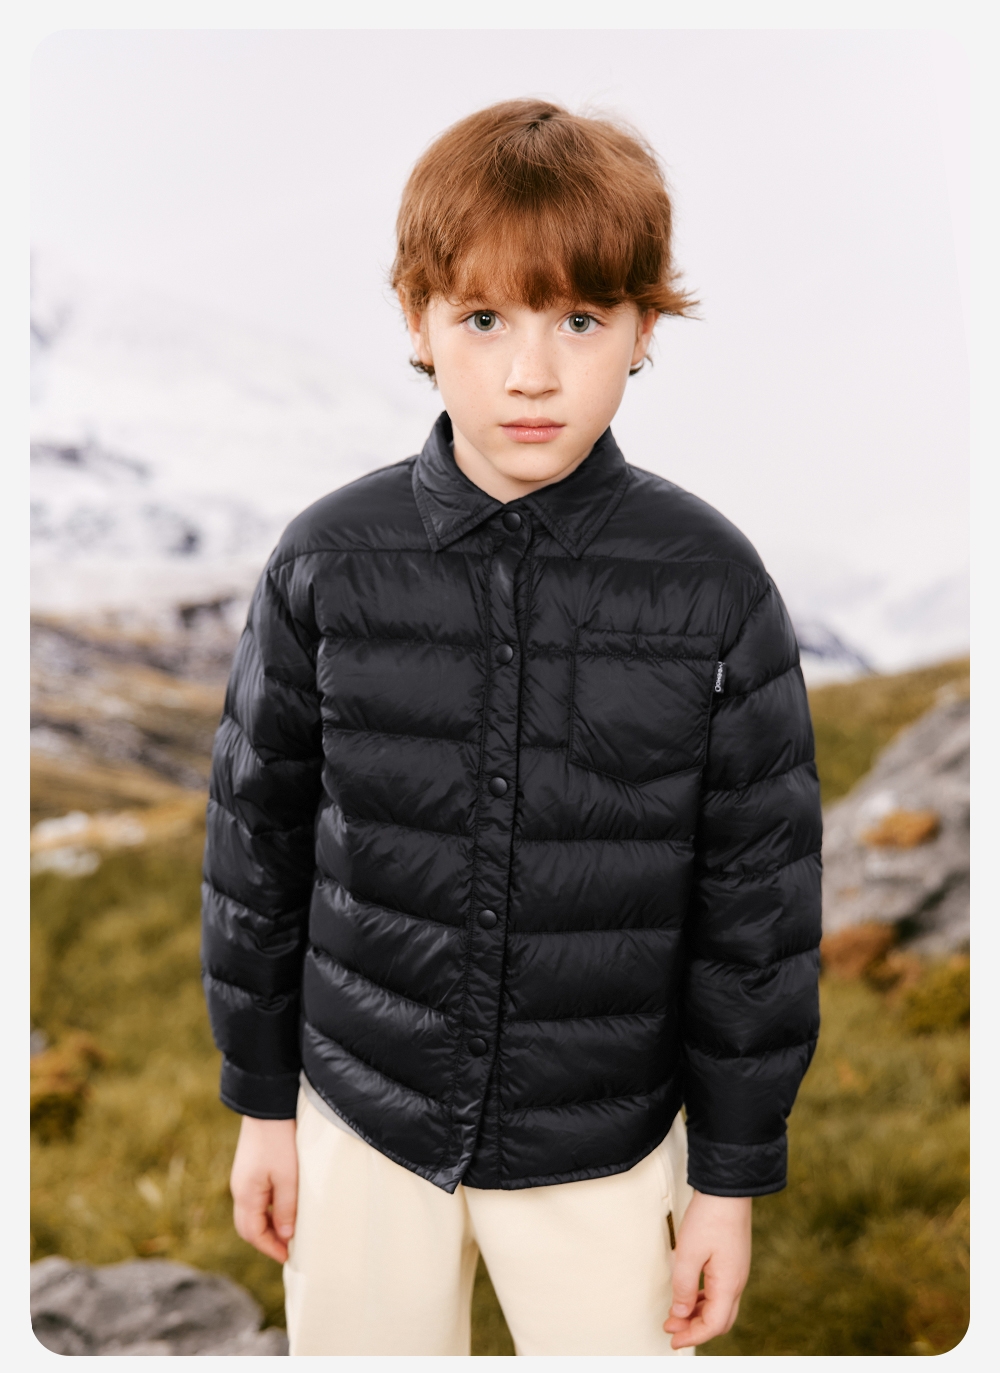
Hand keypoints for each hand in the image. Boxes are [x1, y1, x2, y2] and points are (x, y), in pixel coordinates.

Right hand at [230, 1115, 298, 1262]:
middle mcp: (239, 1189)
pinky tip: (284, 1206)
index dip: (270, 1248)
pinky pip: (256, 1198)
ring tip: (290, 1228)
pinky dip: (268, 1209)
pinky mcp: (249, 1168)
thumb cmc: (280, 1141)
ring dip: (269, 1224)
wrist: (268, 1105)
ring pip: (252, 1212)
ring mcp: (243, 1178)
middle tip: (289, 1247)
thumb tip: (286, 1236)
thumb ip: (286, 1209)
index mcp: (245, 1195)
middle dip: (267, 1240)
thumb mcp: (288, 1178)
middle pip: (248, 1226)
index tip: (288, 1256)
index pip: (253, 1234)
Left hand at [663, 1191, 751, 1349]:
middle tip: (672, 1329)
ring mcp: (736, 1271)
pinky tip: (689, 1296)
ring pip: (720, 1306)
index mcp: (728, 1284)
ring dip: (698, 1314)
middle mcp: (737, 1281)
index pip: (713, 1324)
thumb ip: (683, 1287)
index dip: (692, 1336)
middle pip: (719, 1320)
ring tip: (676, 1315)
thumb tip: (680, 1314)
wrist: (727, 1189)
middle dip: (695, 1329)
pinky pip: (720, 1291)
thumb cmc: (709, 1217)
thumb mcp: (688, 1253)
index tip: (673, 1340)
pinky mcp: (732, 1261)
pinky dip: (703, 1300)